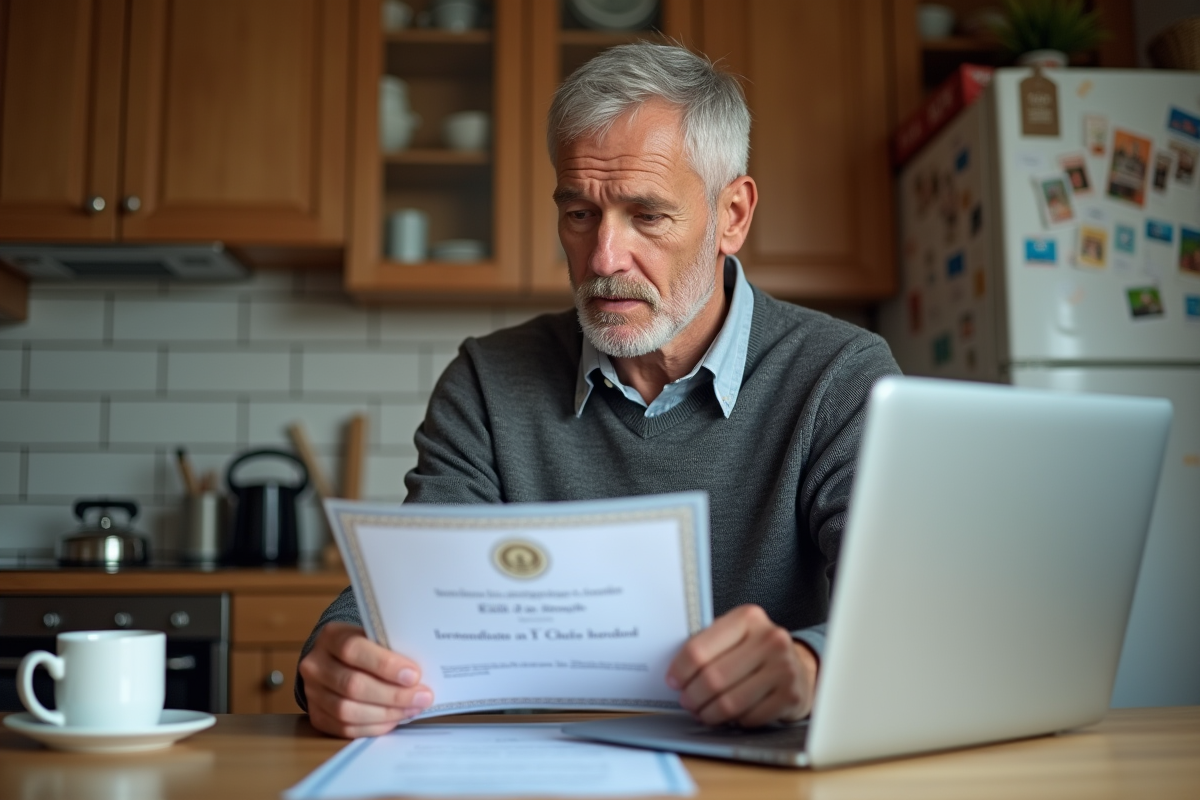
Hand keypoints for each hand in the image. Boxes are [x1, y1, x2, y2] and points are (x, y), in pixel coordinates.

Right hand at [298, 622, 434, 737]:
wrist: (335, 659)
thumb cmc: (365, 646)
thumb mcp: (374, 636)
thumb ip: (390, 649)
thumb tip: (425, 669)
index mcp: (331, 637)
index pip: (354, 650)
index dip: (385, 665)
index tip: (414, 675)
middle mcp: (316, 665)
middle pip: (353, 685)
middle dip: (393, 695)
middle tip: (422, 697)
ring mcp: (313, 692)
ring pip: (348, 711)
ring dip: (386, 714)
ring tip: (412, 709)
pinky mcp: (317, 715)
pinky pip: (346, 728)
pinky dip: (374, 727)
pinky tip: (395, 720)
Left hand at [666, 604, 817, 727]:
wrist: (799, 667)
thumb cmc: (756, 651)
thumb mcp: (734, 636)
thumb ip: (708, 645)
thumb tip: (675, 674)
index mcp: (748, 617)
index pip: (699, 649)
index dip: (680, 670)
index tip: (673, 681)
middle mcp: (770, 639)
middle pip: (712, 678)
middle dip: (692, 696)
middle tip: (687, 702)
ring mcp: (784, 668)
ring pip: (729, 702)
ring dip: (709, 713)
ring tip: (703, 712)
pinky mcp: (791, 695)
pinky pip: (748, 718)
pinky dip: (734, 721)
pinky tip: (731, 715)